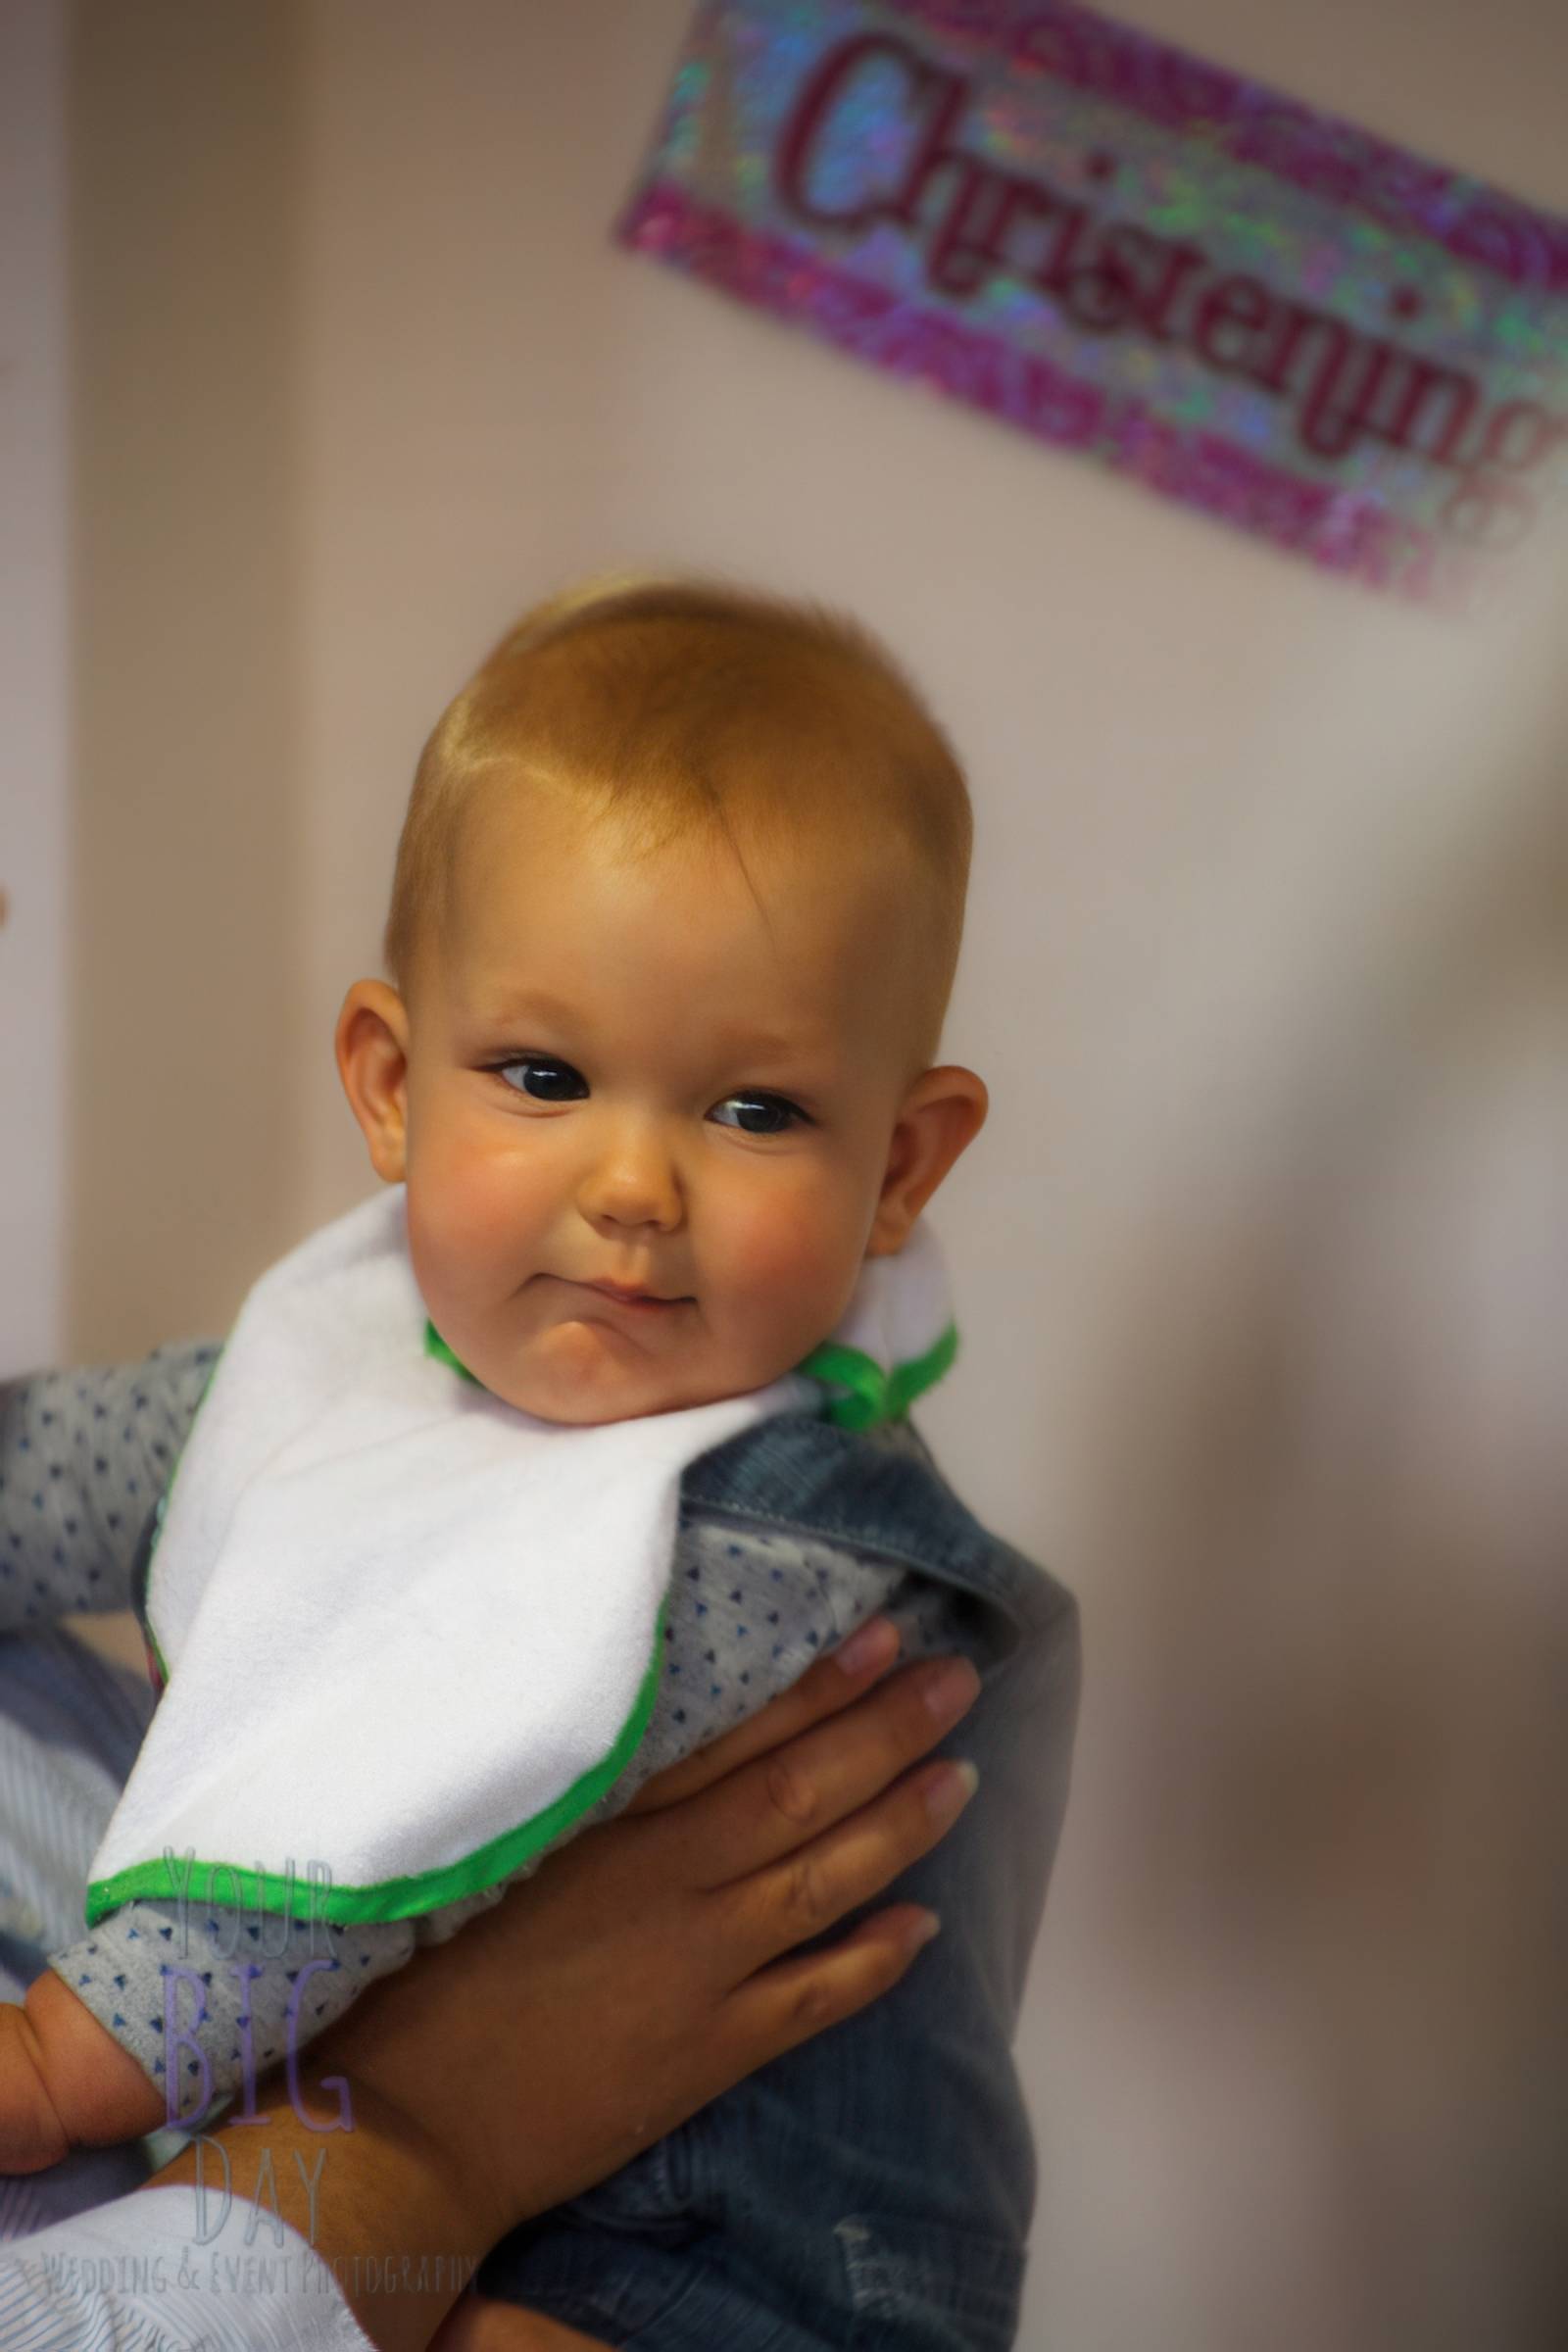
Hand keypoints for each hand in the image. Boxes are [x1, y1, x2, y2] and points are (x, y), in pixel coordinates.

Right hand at [148, 1617, 981, 2351]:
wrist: (410, 2123)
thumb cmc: (433, 1981)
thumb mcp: (508, 1858)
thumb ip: (591, 1809)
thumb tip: (669, 1757)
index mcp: (613, 1827)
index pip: (738, 1741)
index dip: (818, 1688)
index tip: (881, 1637)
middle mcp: (670, 1885)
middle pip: (801, 1794)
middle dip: (886, 1732)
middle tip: (956, 1680)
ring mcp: (700, 1970)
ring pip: (826, 1880)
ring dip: (900, 1824)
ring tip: (961, 1775)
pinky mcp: (710, 2052)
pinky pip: (818, 1997)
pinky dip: (876, 1959)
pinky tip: (925, 1925)